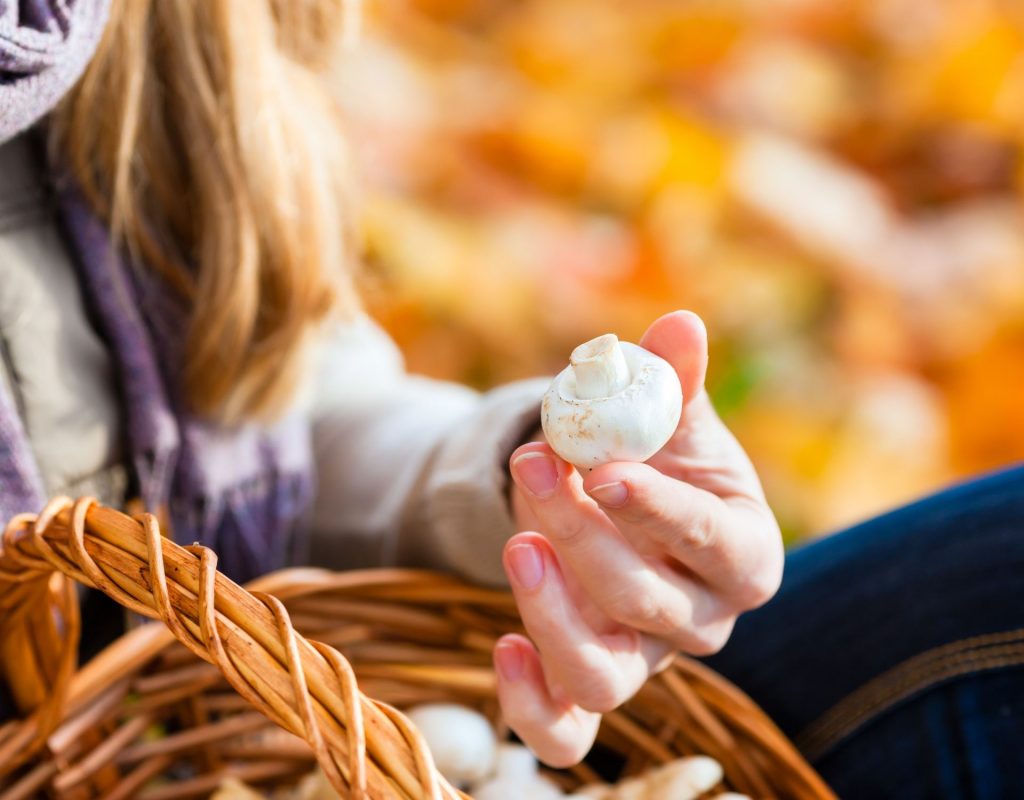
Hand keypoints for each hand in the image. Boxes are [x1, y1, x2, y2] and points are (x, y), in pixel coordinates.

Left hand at [495, 310, 782, 766]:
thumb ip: (672, 380)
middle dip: (584, 534)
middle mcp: (700, 621)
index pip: (716, 545)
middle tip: (536, 465)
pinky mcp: (588, 687)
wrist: (613, 510)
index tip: (606, 468)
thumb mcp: (665, 420)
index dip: (664, 510)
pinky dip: (528, 705)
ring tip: (515, 542)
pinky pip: (565, 733)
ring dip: (554, 617)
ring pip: (605, 679)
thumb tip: (678, 324)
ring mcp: (643, 662)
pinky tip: (500, 645)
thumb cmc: (654, 460)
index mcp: (743, 552)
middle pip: (648, 603)